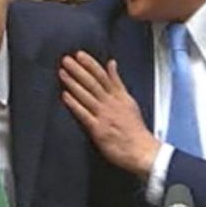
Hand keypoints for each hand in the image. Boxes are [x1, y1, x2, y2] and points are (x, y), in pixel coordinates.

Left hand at [59, 51, 159, 178]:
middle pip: (93, 83)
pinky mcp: (98, 129)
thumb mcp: (128, 99)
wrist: (142, 151)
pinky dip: (74, 104)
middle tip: (66, 60)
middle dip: (78, 70)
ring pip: (87, 95)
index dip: (90, 64)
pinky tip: (65, 95)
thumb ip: (117, 82)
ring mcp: (104, 116)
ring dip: (73, 83)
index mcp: (119, 96)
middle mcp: (111, 104)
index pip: (103, 76)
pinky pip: (84, 114)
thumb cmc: (135, 128)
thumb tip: (111, 63)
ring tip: (63, 73)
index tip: (79, 55)